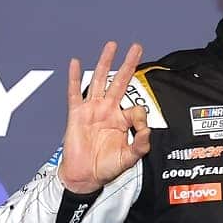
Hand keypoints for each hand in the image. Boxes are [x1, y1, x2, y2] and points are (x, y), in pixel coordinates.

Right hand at [58, 41, 151, 193]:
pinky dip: (74, 78)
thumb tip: (147, 130)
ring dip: (105, 62)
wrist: (85, 176)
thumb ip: (141, 145)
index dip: (141, 117)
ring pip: (100, 81)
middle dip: (128, 64)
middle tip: (136, 48)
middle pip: (119, 81)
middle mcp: (108, 111)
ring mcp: (92, 110)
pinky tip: (76, 63)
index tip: (141, 130)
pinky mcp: (77, 114)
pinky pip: (75, 93)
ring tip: (112, 46)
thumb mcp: (129, 158)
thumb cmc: (106, 167)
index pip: (136, 108)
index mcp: (122, 120)